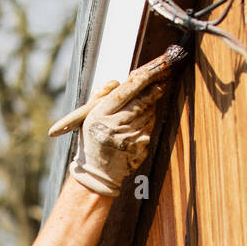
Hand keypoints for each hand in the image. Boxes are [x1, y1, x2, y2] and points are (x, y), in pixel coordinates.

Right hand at [68, 67, 168, 196]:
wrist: (98, 173)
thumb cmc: (92, 140)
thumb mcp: (88, 116)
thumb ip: (101, 95)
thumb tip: (118, 80)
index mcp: (99, 117)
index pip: (124, 92)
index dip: (140, 80)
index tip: (149, 72)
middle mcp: (114, 127)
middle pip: (141, 102)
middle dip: (151, 92)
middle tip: (158, 85)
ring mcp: (130, 138)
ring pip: (149, 113)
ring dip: (150, 107)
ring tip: (142, 110)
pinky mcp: (140, 147)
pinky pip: (150, 127)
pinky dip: (148, 122)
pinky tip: (139, 125)